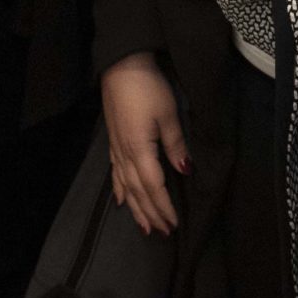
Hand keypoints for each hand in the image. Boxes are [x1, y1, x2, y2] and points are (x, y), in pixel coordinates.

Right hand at [101, 53, 187, 234]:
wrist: (122, 66)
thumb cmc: (148, 87)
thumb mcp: (169, 114)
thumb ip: (176, 144)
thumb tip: (184, 170)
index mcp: (139, 150)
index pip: (153, 187)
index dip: (163, 207)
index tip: (173, 224)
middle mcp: (125, 154)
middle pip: (138, 192)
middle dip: (151, 213)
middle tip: (162, 232)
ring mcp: (116, 148)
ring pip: (126, 187)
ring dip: (136, 208)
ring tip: (144, 227)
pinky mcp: (113, 141)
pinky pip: (115, 174)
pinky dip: (119, 190)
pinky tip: (122, 201)